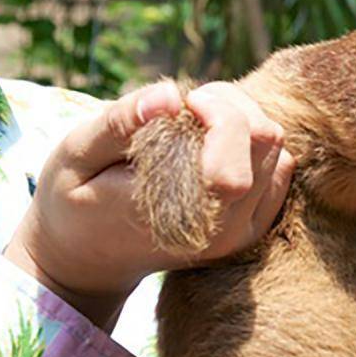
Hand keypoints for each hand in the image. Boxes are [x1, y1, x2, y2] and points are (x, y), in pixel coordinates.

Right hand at [6, 81, 292, 325]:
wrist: (87, 260)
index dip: (219, 110)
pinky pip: (280, 169)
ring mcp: (241, 233)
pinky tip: (213, 143)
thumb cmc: (75, 200)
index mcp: (176, 215)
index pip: (236, 152)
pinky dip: (254, 144)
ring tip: (196, 122)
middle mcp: (219, 230)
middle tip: (189, 104)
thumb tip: (170, 96)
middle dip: (231, 104)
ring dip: (244, 120)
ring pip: (277, 149)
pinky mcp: (251, 227)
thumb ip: (119, 123)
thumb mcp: (75, 154)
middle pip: (265, 139)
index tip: (184, 102)